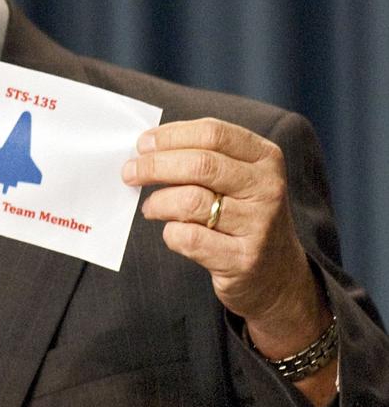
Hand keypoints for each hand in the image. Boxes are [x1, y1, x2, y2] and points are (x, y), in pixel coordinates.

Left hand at [122, 118, 328, 352]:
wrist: (276, 274)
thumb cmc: (243, 216)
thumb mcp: (239, 178)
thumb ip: (204, 157)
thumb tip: (148, 148)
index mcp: (266, 157)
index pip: (213, 132)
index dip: (171, 135)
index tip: (142, 144)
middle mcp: (267, 188)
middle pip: (200, 164)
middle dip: (155, 166)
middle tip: (130, 173)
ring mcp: (258, 225)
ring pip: (191, 201)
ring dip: (158, 202)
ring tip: (150, 207)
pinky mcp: (243, 260)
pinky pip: (190, 238)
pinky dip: (170, 233)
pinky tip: (172, 232)